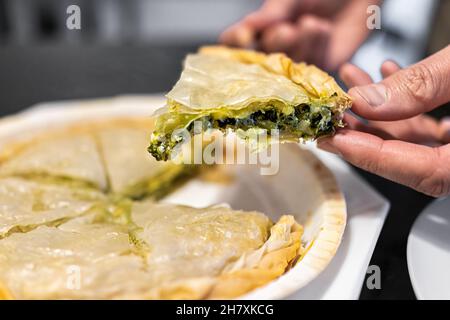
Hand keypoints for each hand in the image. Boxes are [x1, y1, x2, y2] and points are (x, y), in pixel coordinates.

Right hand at [220, 0, 380, 70]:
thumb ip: (272, 13)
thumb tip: (247, 26)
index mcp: (264, 26)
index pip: (238, 40)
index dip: (236, 42)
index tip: (240, 37)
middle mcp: (278, 45)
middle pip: (263, 57)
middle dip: (275, 43)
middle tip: (287, 30)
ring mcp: (299, 57)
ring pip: (288, 63)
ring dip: (299, 43)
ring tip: (312, 23)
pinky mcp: (322, 65)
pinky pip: (313, 65)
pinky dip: (318, 46)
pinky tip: (325, 30)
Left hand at [318, 46, 449, 196]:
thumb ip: (423, 85)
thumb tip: (369, 99)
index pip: (422, 173)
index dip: (372, 156)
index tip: (335, 141)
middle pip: (411, 158)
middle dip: (364, 132)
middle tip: (330, 117)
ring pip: (418, 137)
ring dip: (380, 110)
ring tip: (351, 86)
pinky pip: (433, 122)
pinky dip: (408, 101)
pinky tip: (390, 76)